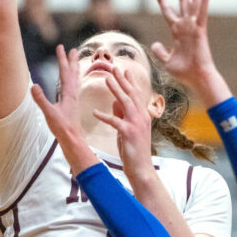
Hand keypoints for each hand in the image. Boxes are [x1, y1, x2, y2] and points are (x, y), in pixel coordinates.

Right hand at [30, 46, 97, 175]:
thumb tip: (33, 85)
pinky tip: (70, 85)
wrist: (73, 141)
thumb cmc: (62, 128)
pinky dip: (72, 82)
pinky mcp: (72, 106)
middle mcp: (73, 95)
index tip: (61, 47)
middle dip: (72, 61)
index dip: (62, 59)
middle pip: (73, 73)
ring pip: (74, 80)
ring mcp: (73, 100)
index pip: (65, 72)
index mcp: (69, 94)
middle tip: (73, 49)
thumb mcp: (49, 113)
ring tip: (75, 62)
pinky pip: (73, 89)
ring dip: (74, 69)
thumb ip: (41, 100)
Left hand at [93, 66, 156, 185]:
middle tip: (115, 67)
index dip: (129, 82)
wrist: (141, 168)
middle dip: (122, 80)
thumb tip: (115, 101)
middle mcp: (141, 117)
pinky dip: (105, 116)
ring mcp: (136, 124)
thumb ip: (122, 114)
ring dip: (116, 90)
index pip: (136, 94)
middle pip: (131, 94)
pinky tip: (95, 112)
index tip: (123, 70)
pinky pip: (115, 122)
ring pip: (125, 103)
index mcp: (142, 115)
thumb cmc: (134, 150)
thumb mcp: (128, 129)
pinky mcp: (129, 133)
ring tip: (107, 79)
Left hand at [153, 0, 230, 106]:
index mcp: (177, 33)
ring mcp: (194, 28)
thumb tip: (155, 43)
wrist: (197, 78)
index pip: (168, 13)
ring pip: (194, 4)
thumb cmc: (184, 72)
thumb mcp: (166, 61)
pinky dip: (205, 3)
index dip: (163, 2)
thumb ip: (160, 52)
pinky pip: (203, 15)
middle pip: (183, 2)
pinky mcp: (201, 31)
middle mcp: (186, 27)